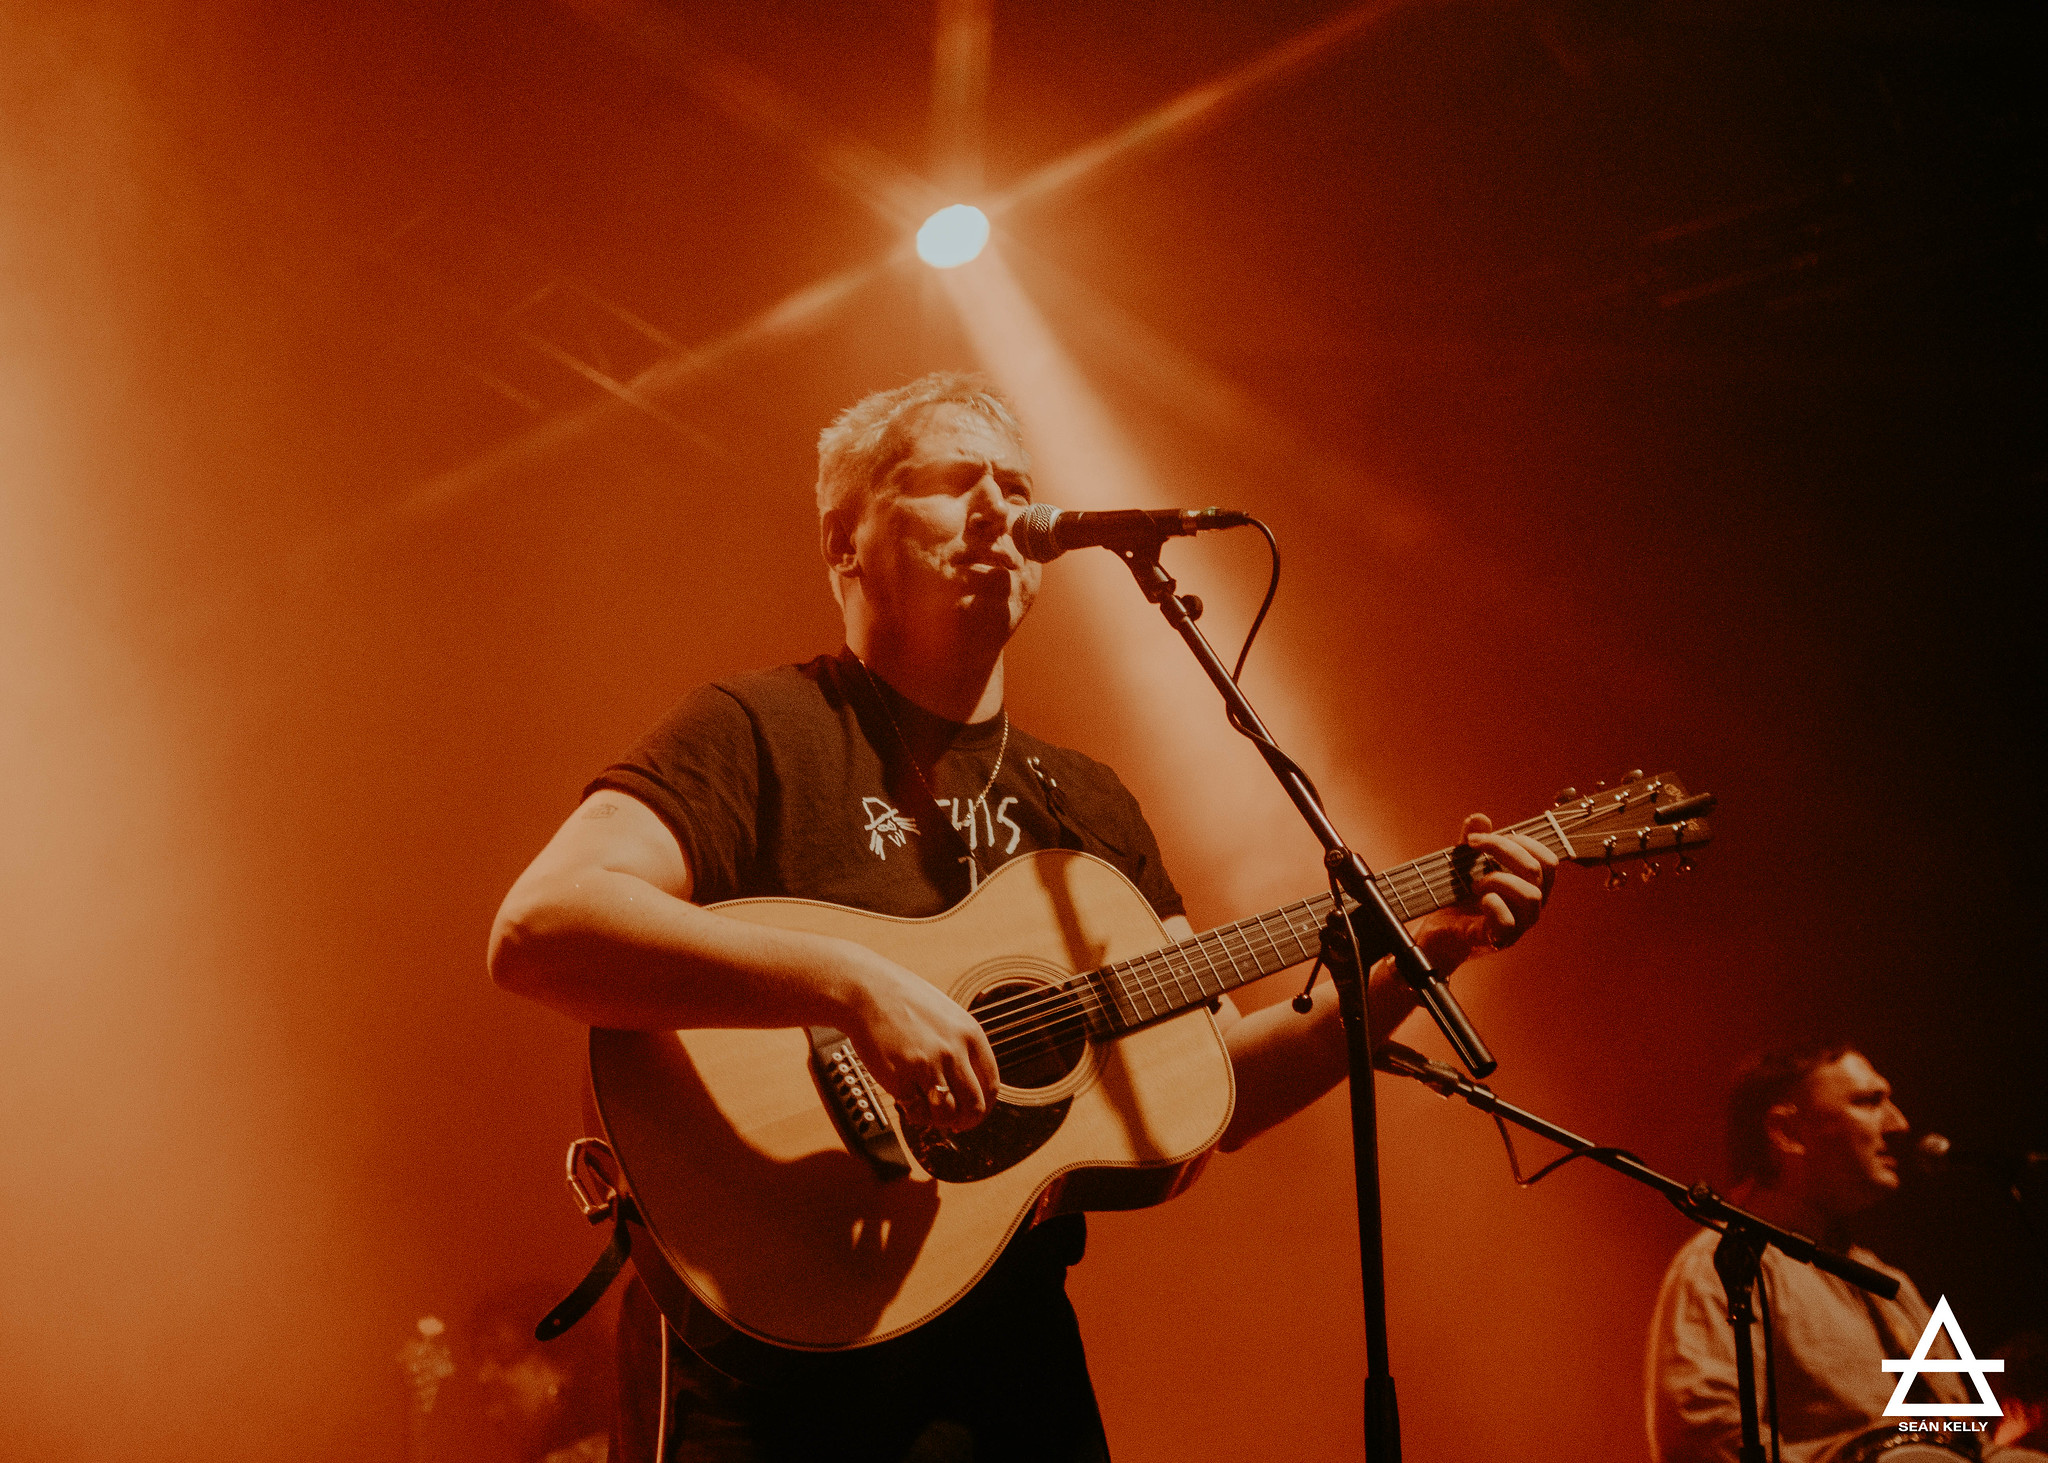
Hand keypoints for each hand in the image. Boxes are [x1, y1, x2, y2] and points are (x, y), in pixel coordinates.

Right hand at [839, 950, 1001, 1132]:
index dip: (985, 1106)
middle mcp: (953, 1051)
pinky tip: (909, 1103)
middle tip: (957, 1124)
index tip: (976, 1112)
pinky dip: (915, 1115)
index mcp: (970, 1034)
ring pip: (946, 1114)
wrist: (866, 992)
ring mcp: (927, 1065)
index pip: (992, 1084)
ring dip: (939, 1121)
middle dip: (966, 1122)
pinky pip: (916, 1113)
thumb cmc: (903, 1000)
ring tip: (929, 1111)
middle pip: (974, 1106)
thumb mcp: (947, 1015)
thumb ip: (962, 1046)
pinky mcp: (900, 1078)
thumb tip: (971, 1083)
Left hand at [1415, 813, 1557, 969]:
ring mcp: (1518, 926)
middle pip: (1538, 870)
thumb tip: (1479, 818)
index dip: (1521, 841)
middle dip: (1504, 849)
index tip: (1483, 837)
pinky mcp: (1497, 939)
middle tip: (1474, 847)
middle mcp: (1531, 906)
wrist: (1439, 929)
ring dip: (1498, 879)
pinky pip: (1507, 922)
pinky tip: (1480, 899)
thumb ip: (1474, 840)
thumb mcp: (1465, 862)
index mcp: (1531, 886)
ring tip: (1475, 883)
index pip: (1548, 860)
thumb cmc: (1460, 896)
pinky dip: (1493, 904)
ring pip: (1530, 896)